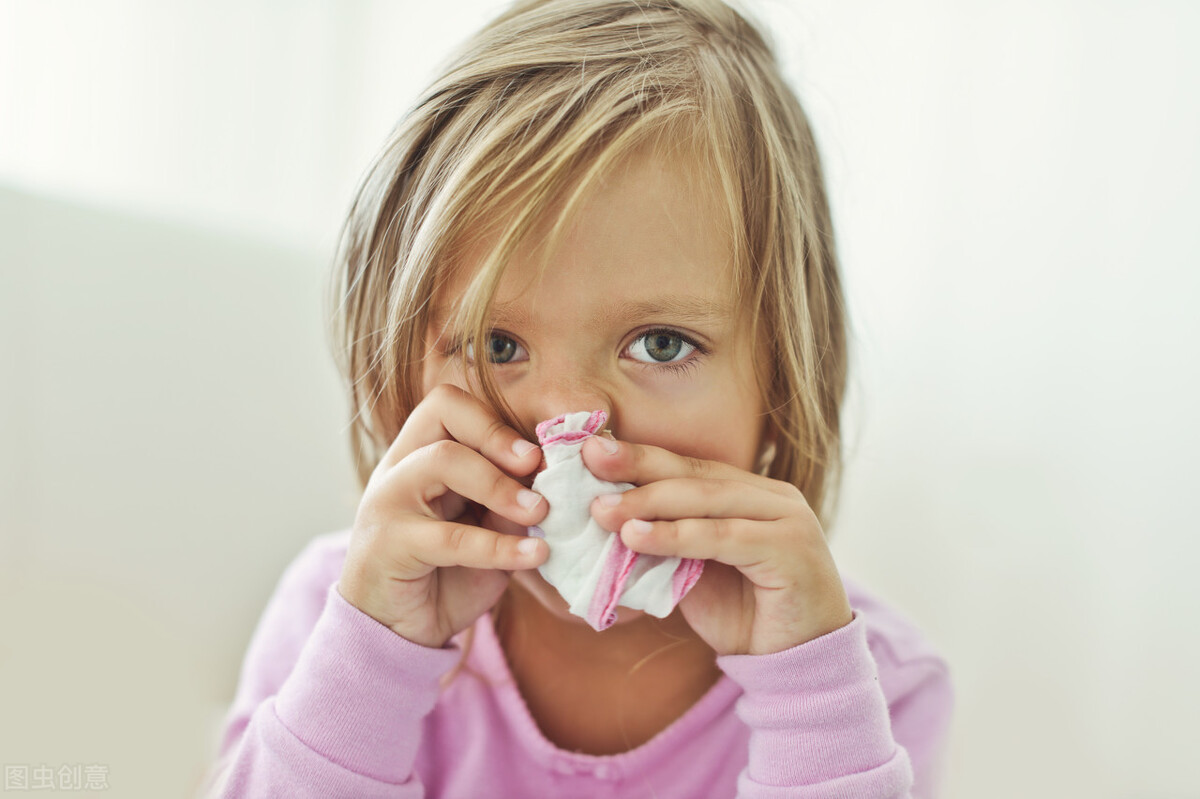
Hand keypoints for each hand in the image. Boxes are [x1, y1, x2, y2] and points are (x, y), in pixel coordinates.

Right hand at [338, 383, 549, 648]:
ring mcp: (387, 501)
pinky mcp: (389, 545)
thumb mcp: (486, 527)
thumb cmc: (447, 572)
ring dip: (499, 485)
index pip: (447, 403)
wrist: (398, 631)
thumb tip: (557, 478)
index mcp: (420, 453)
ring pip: (441, 462)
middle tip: (540, 470)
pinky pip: (450, 537)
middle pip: (442, 418)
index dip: (492, 420)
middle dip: (498, 440)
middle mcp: (398, 467)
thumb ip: (510, 499)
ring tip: (540, 512)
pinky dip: (499, 545)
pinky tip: (535, 554)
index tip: (535, 453)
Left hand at [581, 437, 852, 655]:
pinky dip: (676, 535)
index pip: (689, 467)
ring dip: (649, 502)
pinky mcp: (791, 550)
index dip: (640, 456)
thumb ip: (665, 543)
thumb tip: (606, 521)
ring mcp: (788, 519)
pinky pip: (723, 537)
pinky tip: (637, 537)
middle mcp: (774, 497)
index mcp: (753, 494)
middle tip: (588, 460)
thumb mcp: (695, 573)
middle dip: (638, 465)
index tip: (590, 448)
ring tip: (602, 509)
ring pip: (707, 500)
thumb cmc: (746, 617)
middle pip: (695, 474)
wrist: (800, 665)